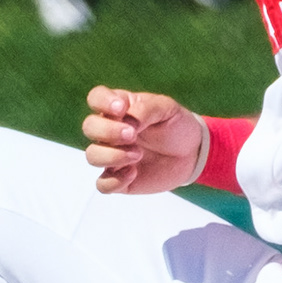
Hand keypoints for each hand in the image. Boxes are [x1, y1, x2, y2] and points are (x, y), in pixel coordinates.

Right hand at [81, 85, 203, 193]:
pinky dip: (114, 181)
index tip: (121, 109)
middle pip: (89, 127)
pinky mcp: (118, 178)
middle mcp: (109, 130)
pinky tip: (133, 173)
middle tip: (133, 135)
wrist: (192, 153)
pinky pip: (102, 184)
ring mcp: (112, 155)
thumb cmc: (176, 125)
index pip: (96, 98)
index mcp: (118, 108)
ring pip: (92, 156)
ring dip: (112, 155)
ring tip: (138, 154)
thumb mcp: (166, 109)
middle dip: (107, 131)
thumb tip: (127, 122)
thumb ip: (145, 110)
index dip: (102, 102)